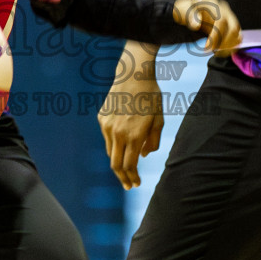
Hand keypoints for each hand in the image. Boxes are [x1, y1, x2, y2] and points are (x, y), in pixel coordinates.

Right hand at [98, 50, 164, 189]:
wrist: (133, 74)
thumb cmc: (150, 97)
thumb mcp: (159, 120)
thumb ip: (152, 141)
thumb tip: (143, 156)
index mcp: (134, 135)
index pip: (130, 165)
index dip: (132, 178)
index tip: (136, 184)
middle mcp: (118, 133)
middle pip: (116, 165)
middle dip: (122, 178)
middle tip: (128, 185)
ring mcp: (107, 126)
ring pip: (110, 151)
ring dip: (118, 161)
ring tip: (127, 165)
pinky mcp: (102, 118)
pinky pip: (107, 137)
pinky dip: (114, 144)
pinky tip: (122, 142)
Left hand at [173, 0, 241, 55]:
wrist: (188, 10)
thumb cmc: (186, 10)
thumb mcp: (183, 10)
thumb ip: (190, 16)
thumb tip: (196, 25)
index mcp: (214, 4)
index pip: (221, 21)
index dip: (215, 36)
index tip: (207, 46)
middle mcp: (225, 10)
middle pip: (234, 27)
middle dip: (225, 42)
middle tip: (213, 51)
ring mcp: (229, 17)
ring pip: (237, 33)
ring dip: (229, 45)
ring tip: (217, 53)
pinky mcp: (230, 25)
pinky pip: (236, 37)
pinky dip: (231, 46)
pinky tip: (221, 52)